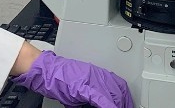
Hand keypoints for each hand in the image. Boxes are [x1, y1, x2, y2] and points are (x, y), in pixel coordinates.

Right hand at [12, 51, 133, 107]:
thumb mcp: (81, 86)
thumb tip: (100, 103)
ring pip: (112, 93)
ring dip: (118, 103)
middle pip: (119, 89)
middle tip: (127, 107)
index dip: (125, 97)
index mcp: (97, 74)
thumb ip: (93, 93)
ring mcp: (91, 80)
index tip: (127, 104)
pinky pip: (100, 98)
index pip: (118, 85)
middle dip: (124, 102)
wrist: (47, 71)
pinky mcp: (84, 87)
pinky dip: (108, 105)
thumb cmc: (60, 78)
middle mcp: (97, 75)